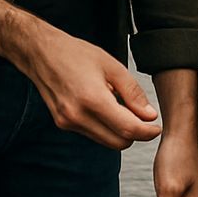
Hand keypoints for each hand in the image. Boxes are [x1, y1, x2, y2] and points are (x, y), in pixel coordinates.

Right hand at [0, 0, 160, 149]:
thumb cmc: (77, 54)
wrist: (40, 53)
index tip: (157, 127)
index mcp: (92, 99)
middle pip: (118, 142)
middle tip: (144, 118)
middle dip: (135, 134)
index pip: (127, 129)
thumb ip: (133, 93)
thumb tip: (150, 116)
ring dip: (120, 131)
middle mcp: (77, 116)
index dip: (147, 132)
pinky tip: (107, 108)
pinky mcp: (63, 124)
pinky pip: (93, 134)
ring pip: (106, 141)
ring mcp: (68, 123)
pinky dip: (106, 127)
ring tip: (124, 107)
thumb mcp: (112, 66)